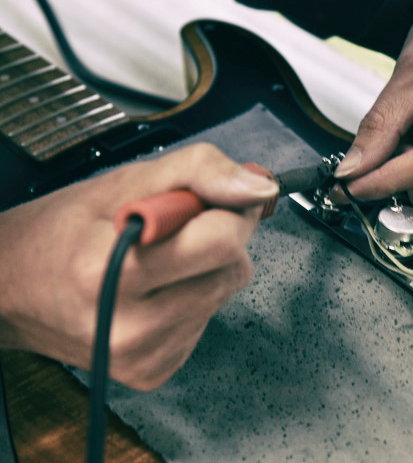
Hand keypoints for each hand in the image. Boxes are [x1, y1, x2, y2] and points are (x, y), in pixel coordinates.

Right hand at [0, 143, 277, 389]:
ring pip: (226, 294)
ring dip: (208, 269)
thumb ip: (199, 172)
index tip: (210, 201)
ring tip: (161, 261)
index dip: (228, 211)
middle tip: (181, 229)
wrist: (14, 288)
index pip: (223, 240)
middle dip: (222, 239)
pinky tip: (157, 290)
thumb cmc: (64, 231)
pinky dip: (194, 298)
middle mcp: (127, 325)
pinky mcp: (153, 371)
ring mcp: (142, 355)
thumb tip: (258, 188)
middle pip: (234, 269)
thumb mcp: (125, 180)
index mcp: (113, 268)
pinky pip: (208, 321)